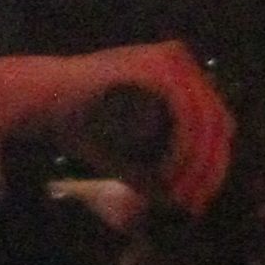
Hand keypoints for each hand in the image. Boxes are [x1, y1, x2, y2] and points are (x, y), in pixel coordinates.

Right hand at [0, 42, 235, 215]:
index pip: (217, 122)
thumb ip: (156, 172)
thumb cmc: (84, 124)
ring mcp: (171, 60)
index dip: (213, 165)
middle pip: (218, 123)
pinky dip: (181, 148)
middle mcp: (181, 62)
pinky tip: (166, 171)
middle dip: (208, 169)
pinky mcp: (157, 67)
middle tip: (190, 203)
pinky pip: (187, 114)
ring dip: (195, 164)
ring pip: (206, 121)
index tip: (197, 200)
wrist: (46, 98)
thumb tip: (184, 204)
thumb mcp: (130, 151)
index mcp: (180, 76)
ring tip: (174, 192)